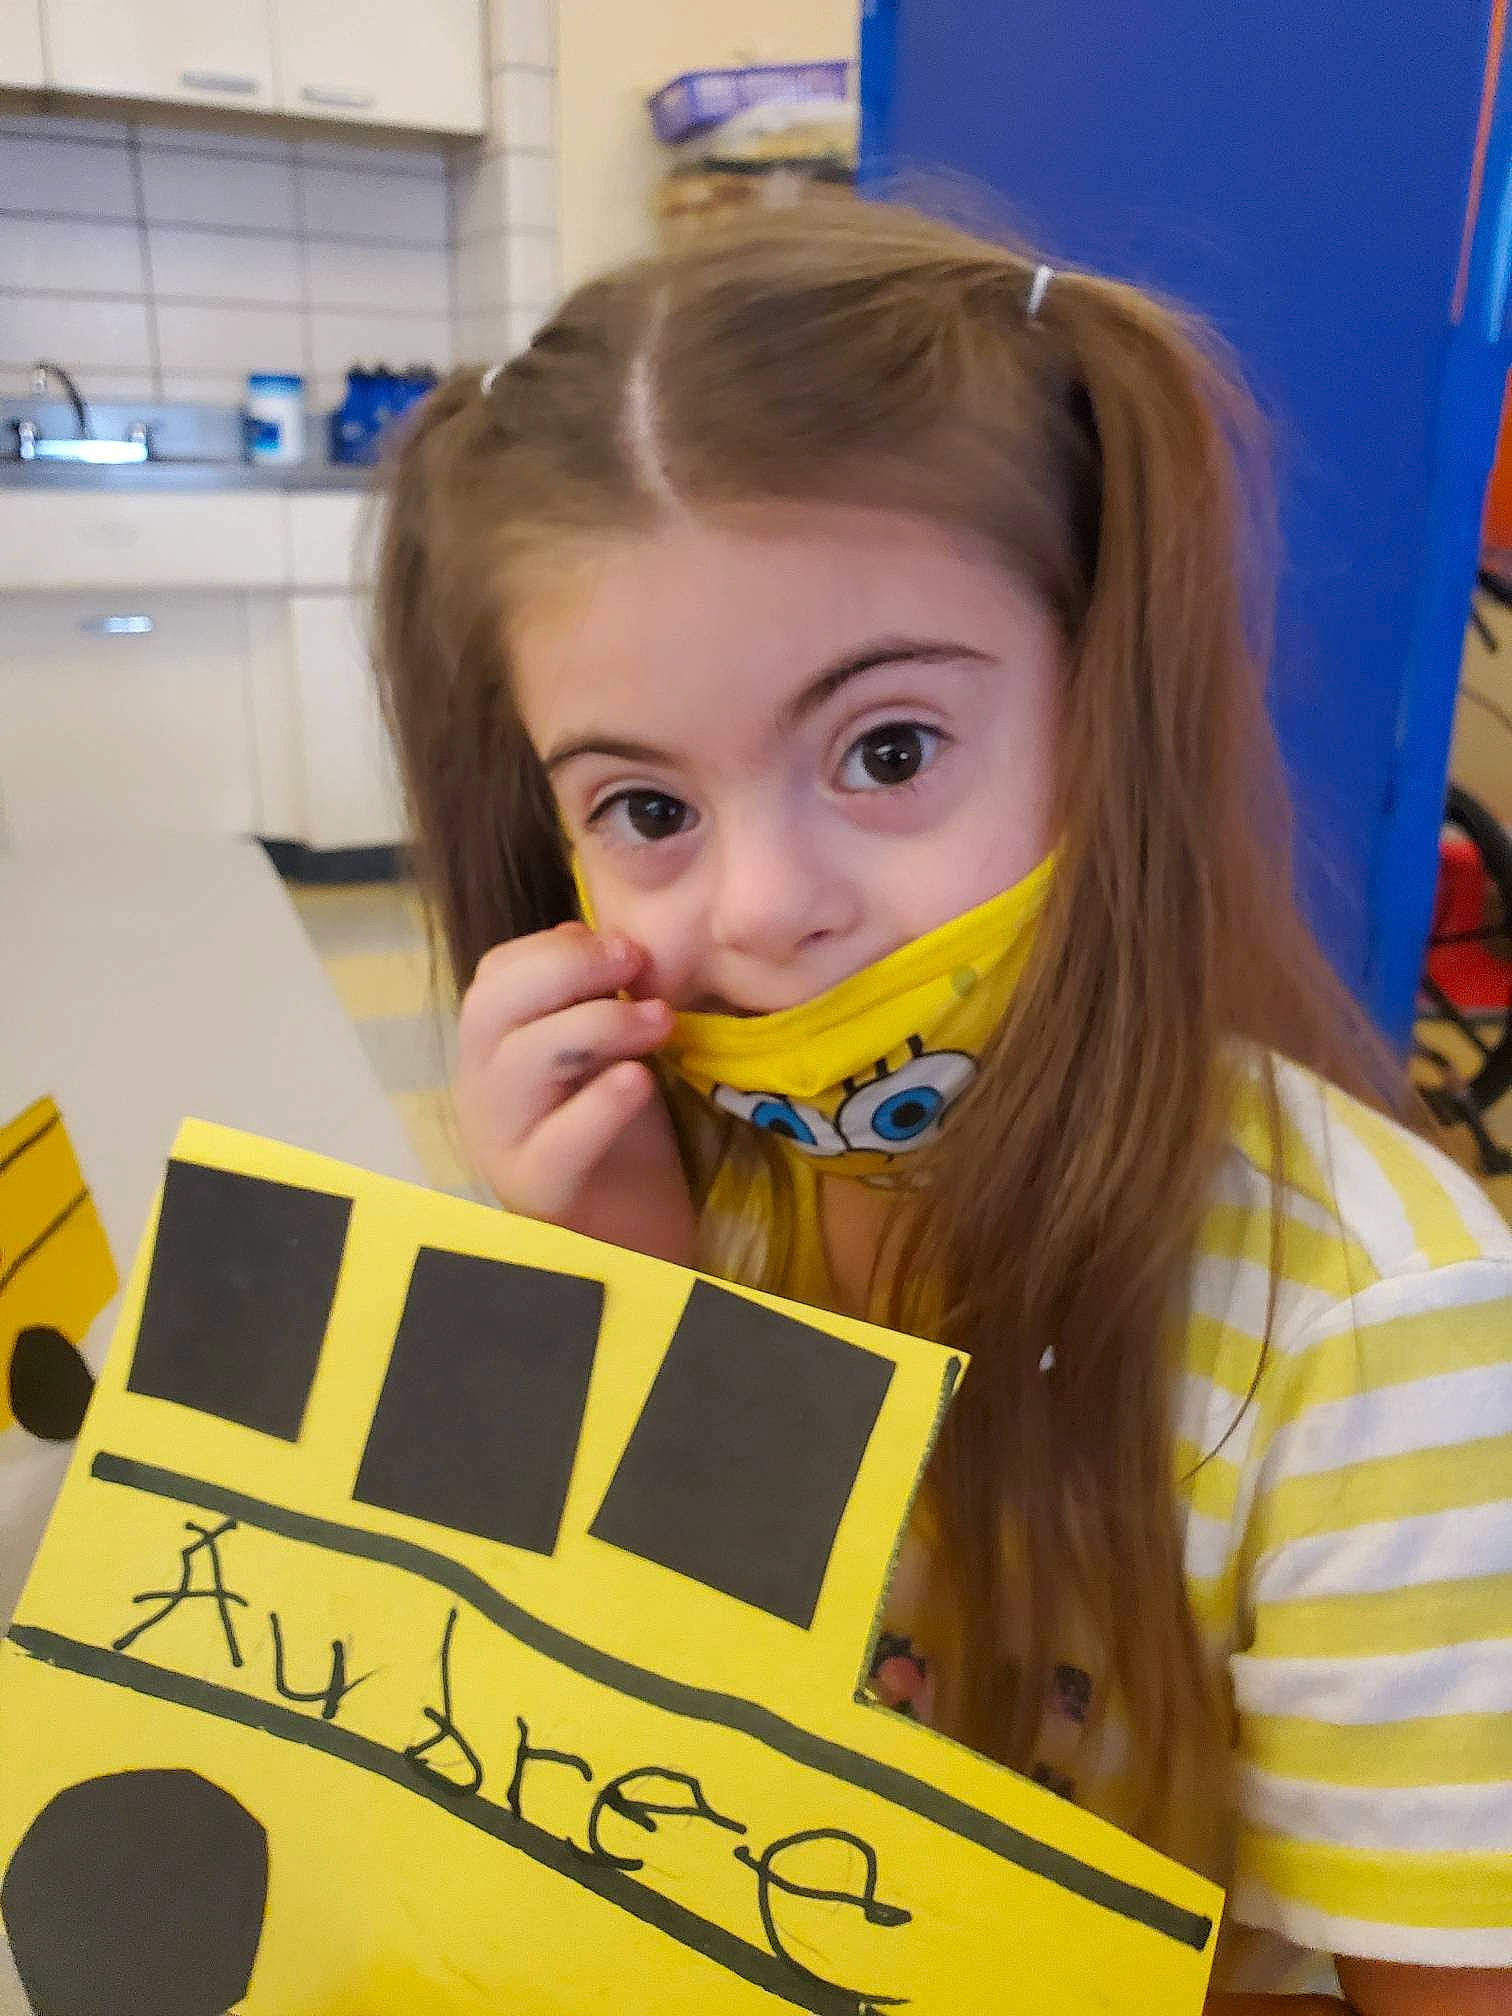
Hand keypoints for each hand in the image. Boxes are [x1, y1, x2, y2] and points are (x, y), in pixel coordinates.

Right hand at [455, 923, 695, 1265]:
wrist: (637, 1241)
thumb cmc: (622, 1141)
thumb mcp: (606, 1054)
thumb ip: (590, 1001)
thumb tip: (591, 933)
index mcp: (492, 1053)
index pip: (495, 977)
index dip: (556, 947)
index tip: (624, 943)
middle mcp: (481, 1093)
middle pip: (491, 1007)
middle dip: (567, 970)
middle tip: (636, 963)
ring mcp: (501, 1145)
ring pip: (520, 1063)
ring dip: (597, 1025)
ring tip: (660, 1022)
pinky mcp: (539, 1195)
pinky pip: (557, 1142)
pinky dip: (600, 1105)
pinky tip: (638, 1082)